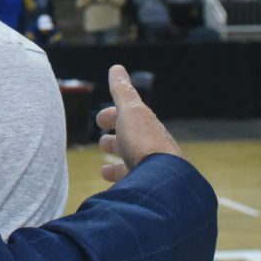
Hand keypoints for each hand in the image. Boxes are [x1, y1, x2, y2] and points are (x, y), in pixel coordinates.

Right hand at [94, 65, 183, 183]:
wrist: (161, 181)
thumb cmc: (144, 142)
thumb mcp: (130, 111)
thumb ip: (122, 91)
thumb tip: (116, 67)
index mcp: (147, 128)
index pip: (129, 118)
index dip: (113, 116)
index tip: (100, 120)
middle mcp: (151, 149)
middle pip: (131, 143)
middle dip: (116, 141)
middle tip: (103, 142)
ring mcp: (149, 172)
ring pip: (130, 167)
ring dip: (117, 166)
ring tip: (104, 171)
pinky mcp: (145, 191)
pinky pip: (130, 189)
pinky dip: (119, 188)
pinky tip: (112, 192)